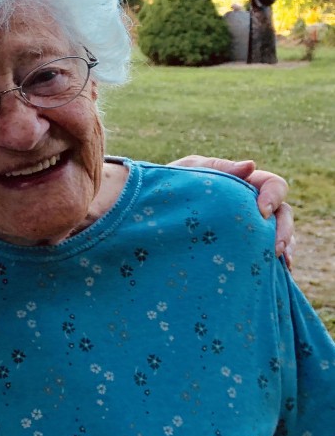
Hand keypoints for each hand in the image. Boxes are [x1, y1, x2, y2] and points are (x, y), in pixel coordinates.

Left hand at [168, 155, 294, 267]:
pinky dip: (276, 262)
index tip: (260, 212)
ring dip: (285, 246)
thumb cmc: (171, 185)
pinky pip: (268, 254)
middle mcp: (252, 204)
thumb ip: (218, 167)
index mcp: (243, 181)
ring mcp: (251, 227)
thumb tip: (251, 164)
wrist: (151, 212)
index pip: (273, 184)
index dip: (273, 196)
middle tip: (274, 248)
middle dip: (284, 229)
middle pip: (283, 213)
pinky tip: (275, 271)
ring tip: (277, 261)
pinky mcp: (244, 247)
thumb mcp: (190, 171)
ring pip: (282, 234)